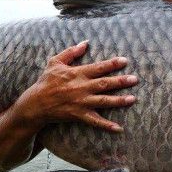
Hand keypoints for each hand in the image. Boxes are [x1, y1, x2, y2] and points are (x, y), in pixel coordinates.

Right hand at [14, 40, 137, 131]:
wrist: (36, 104)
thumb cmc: (46, 81)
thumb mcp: (55, 62)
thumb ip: (71, 52)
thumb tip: (85, 43)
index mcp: (77, 74)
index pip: (99, 67)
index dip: (112, 64)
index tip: (125, 61)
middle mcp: (82, 88)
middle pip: (105, 84)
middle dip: (121, 81)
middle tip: (135, 79)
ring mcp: (81, 102)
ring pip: (104, 101)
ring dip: (119, 101)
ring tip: (133, 99)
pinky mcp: (79, 115)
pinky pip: (95, 121)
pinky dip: (106, 125)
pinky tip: (118, 128)